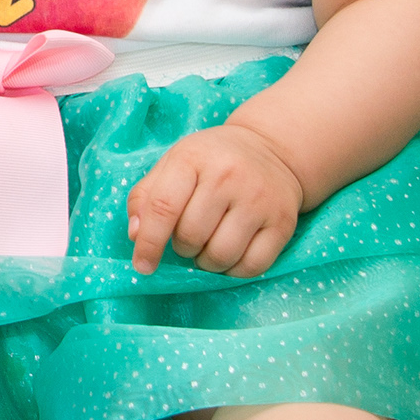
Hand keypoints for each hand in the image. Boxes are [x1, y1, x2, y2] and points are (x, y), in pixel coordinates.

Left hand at [127, 123, 305, 276]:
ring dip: (207, 262)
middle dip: (183, 247)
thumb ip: (145, 197)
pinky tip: (231, 254)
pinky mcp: (283, 222)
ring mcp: (259, 199)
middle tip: (189, 237)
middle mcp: (229, 176)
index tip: (143, 265)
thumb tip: (136, 236)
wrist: (272, 148)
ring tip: (208, 245)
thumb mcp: (173, 164)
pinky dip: (235, 271)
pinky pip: (252, 267)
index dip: (149, 243)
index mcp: (193, 158)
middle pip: (191, 236)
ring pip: (220, 256)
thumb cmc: (211, 160)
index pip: (163, 208)